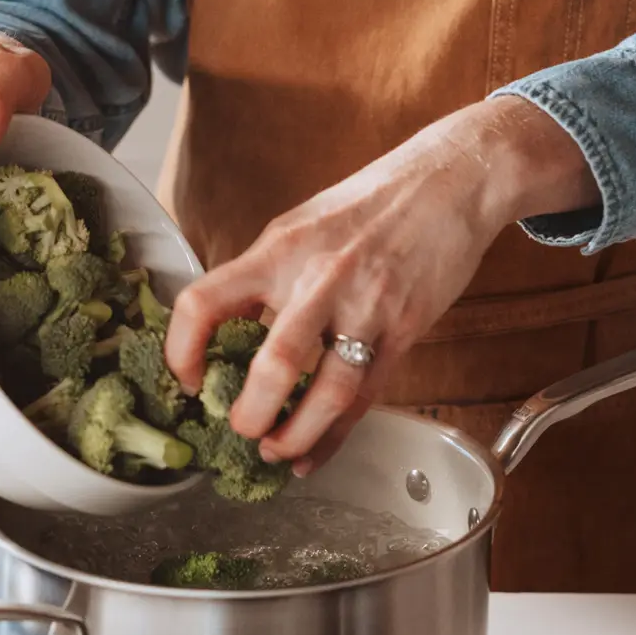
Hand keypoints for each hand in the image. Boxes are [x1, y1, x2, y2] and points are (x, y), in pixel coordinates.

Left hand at [164, 95, 599, 473]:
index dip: (183, 351)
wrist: (452, 181)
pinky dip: (336, 435)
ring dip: (296, 435)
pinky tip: (315, 453)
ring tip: (277, 453)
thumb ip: (266, 276)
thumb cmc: (371, 204)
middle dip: (250, 416)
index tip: (186, 381)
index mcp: (279, 249)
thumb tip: (232, 331)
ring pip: (327, 393)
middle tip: (241, 432)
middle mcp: (318, 278)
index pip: (206, 302)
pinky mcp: (404, 330)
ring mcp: (366, 307)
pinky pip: (365, 397)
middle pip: (273, 365)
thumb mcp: (302, 225)